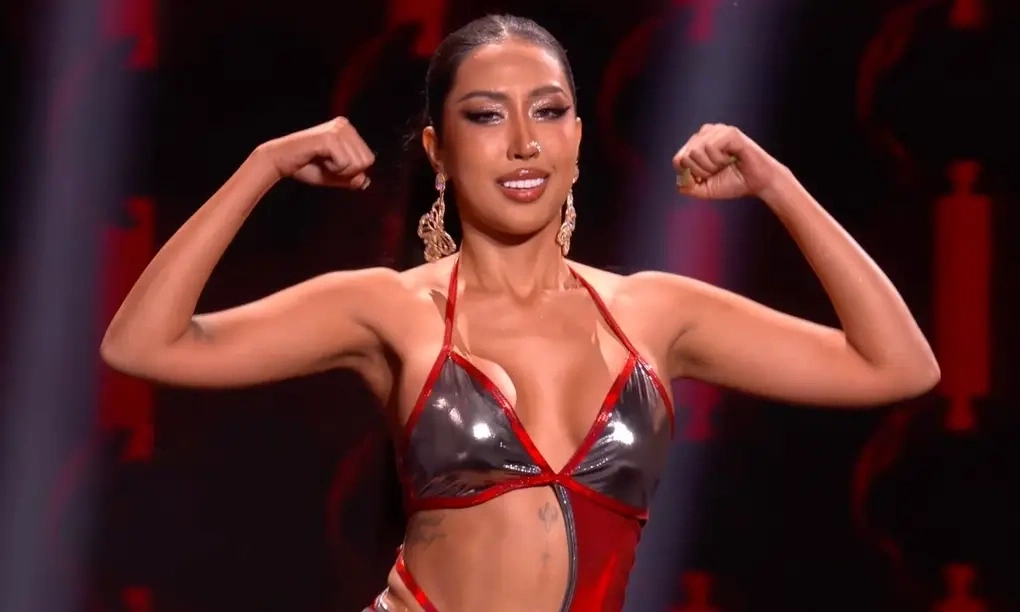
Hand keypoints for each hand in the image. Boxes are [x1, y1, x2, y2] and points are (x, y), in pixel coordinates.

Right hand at [258, 117, 374, 188]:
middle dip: (348, 171)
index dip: (352, 170)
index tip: (332, 164)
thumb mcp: (334, 175)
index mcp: (348, 130)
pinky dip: (333, 169)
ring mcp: (337, 129)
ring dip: (340, 170)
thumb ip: (351, 178)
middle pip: (367, 161)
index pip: (369, 158)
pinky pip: (345, 164)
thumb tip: (366, 181)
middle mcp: (344, 125)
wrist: (280, 161)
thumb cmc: (306, 167)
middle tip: (327, 164)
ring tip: (322, 161)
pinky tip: (318, 159)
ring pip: (357, 164)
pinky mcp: (328, 137)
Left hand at [672, 124, 785, 198]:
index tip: (708, 177)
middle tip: (718, 171)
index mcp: (697, 143)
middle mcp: (705, 133)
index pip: (678, 160)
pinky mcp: (729, 132)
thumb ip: (688, 187)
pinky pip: (709, 147)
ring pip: (695, 152)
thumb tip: (679, 183)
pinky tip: (731, 158)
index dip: (691, 175)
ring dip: (711, 166)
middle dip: (701, 172)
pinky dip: (718, 160)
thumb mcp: (705, 190)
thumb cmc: (733, 183)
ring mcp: (717, 130)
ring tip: (725, 164)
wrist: (757, 184)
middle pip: (684, 157)